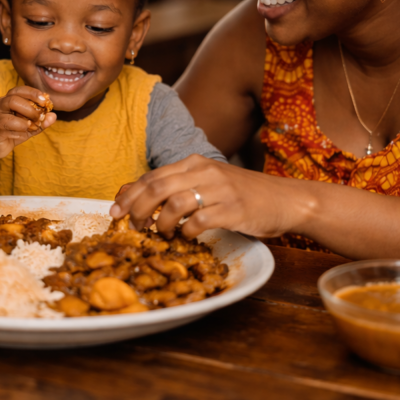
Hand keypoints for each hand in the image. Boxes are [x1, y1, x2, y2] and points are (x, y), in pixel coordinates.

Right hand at [0, 86, 55, 159]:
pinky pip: (8, 127)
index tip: (45, 100)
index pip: (18, 90)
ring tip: (32, 127)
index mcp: (6, 100)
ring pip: (11, 114)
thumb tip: (53, 116)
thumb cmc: (11, 132)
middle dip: (31, 108)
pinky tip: (22, 135)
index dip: (33, 93)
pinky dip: (20, 131)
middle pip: (13, 99)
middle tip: (40, 116)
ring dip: (26, 121)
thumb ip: (40, 121)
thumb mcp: (29, 126)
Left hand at [109, 154, 294, 239]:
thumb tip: (137, 197)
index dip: (129, 195)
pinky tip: (186, 237)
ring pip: (174, 204)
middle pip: (157, 188)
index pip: (152, 176)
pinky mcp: (233, 209)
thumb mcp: (207, 183)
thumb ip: (177, 187)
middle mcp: (204, 171)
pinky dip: (186, 232)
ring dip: (160, 223)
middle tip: (132, 227)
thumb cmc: (243, 195)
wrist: (285, 200)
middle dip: (137, 209)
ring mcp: (219, 189)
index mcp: (194, 163)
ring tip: (161, 234)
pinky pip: (198, 221)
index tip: (114, 211)